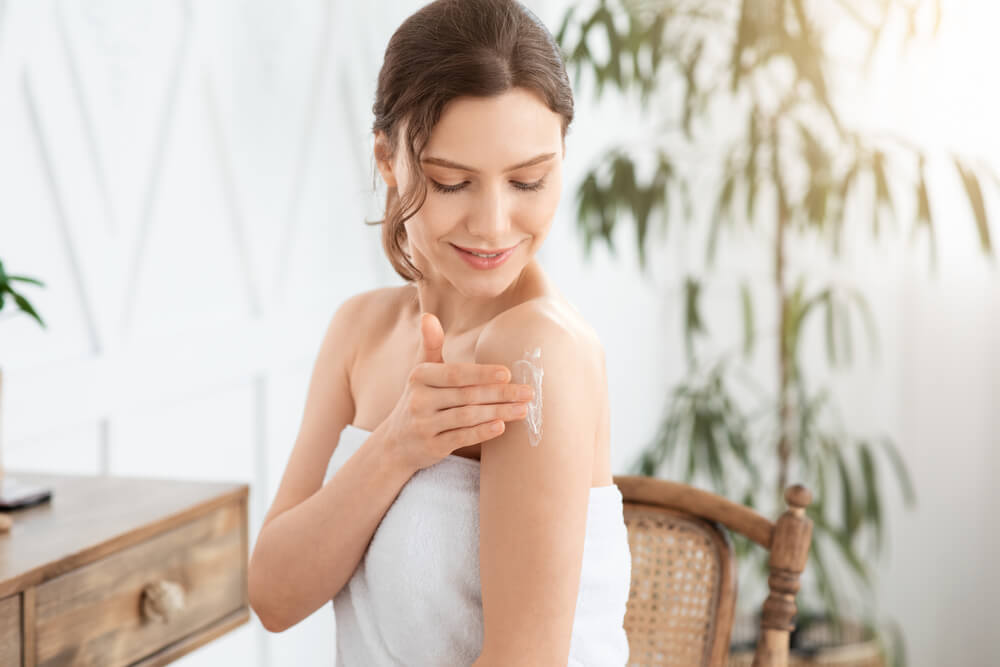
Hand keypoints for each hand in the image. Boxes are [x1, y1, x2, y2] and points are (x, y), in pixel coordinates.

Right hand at [380, 312, 534, 472]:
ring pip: (467, 417)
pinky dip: (482, 432)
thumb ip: (431, 344)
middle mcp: (419, 400)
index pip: (454, 374)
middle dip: (501, 394)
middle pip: (467, 396)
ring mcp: (424, 425)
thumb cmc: (420, 399)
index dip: (481, 373)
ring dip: (498, 412)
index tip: (507, 373)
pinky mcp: (432, 447)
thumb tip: (428, 316)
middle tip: (528, 392)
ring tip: (523, 409)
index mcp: (420, 377)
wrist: (396, 442)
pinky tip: (502, 427)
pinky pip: (461, 438)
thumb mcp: (422, 372)